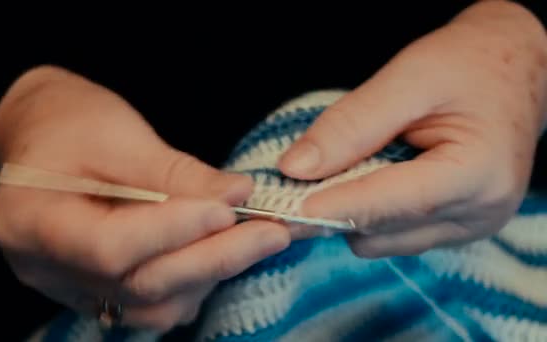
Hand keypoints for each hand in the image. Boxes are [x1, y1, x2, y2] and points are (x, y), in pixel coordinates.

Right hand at [0, 66, 289, 330]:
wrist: (45, 136)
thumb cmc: (71, 123)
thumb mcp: (119, 134)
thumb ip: (176, 173)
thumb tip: (240, 195)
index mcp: (30, 221)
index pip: (109, 246)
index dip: (174, 230)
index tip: (229, 208)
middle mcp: (45, 269)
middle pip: (138, 284)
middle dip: (214, 257)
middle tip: (273, 232)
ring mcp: (73, 287)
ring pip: (152, 306)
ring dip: (211, 273)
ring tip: (257, 239)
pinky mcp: (101, 291)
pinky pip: (154, 306)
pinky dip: (196, 283)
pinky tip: (224, 251)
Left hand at [278, 1, 546, 257]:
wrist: (515, 69)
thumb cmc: (469, 64)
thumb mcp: (410, 77)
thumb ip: (353, 124)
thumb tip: (295, 168)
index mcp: (478, 174)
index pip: (392, 202)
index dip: (334, 207)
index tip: (284, 211)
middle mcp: (479, 214)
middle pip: (381, 230)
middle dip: (333, 209)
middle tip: (289, 187)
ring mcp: (468, 227)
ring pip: (380, 240)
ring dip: (349, 212)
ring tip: (337, 171)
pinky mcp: (453, 227)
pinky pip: (391, 235)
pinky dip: (367, 212)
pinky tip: (364, 179)